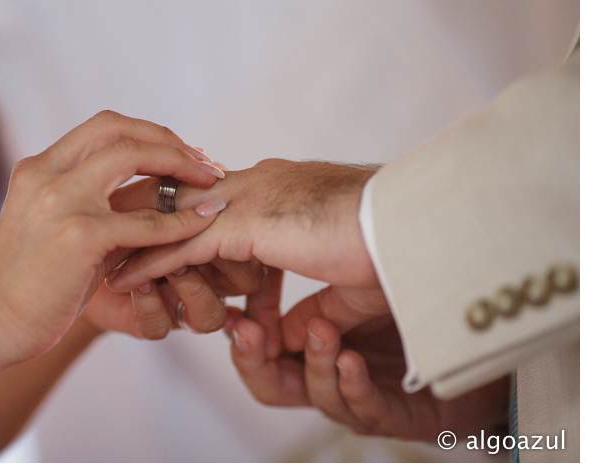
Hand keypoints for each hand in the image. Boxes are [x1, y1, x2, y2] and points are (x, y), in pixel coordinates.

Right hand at [0, 111, 226, 361]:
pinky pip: (145, 221)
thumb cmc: (31, 281)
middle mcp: (46, 172)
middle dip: (169, 139)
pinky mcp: (79, 235)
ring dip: (180, 164)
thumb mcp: (57, 226)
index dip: (149, 133)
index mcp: (39, 167)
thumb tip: (155, 190)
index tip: (181, 153)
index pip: (103, 126)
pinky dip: (180, 221)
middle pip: (119, 128)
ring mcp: (61, 200)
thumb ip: (96, 202)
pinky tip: (203, 224)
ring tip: (211, 182)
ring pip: (133, 156)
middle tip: (205, 163)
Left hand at [106, 160, 387, 331]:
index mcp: (278, 186)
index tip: (158, 237)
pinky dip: (153, 261)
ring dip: (139, 240)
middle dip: (147, 220)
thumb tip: (296, 334)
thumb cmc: (388, 245)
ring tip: (104, 260)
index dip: (185, 220)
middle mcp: (256, 184)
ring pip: (175, 219)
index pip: (216, 202)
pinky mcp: (245, 223)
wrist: (409, 226)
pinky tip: (125, 276)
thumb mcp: (342, 278)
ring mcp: (248, 199)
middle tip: (110, 238)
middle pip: (182, 200)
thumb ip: (314, 303)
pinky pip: (184, 244)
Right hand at [229, 299, 509, 439]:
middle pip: (275, 388)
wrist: (480, 338)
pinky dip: (354, 385)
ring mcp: (364, 402)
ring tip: (321, 331)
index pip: (264, 356)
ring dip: (316, 364)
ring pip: (321, 397)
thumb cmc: (415, 315)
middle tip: (250, 333)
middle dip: (256, 362)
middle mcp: (333, 382)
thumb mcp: (358, 298)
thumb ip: (317, 305)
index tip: (233, 315)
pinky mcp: (401, 416)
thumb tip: (263, 308)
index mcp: (315, 353)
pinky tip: (350, 360)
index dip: (245, 340)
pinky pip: (368, 409)